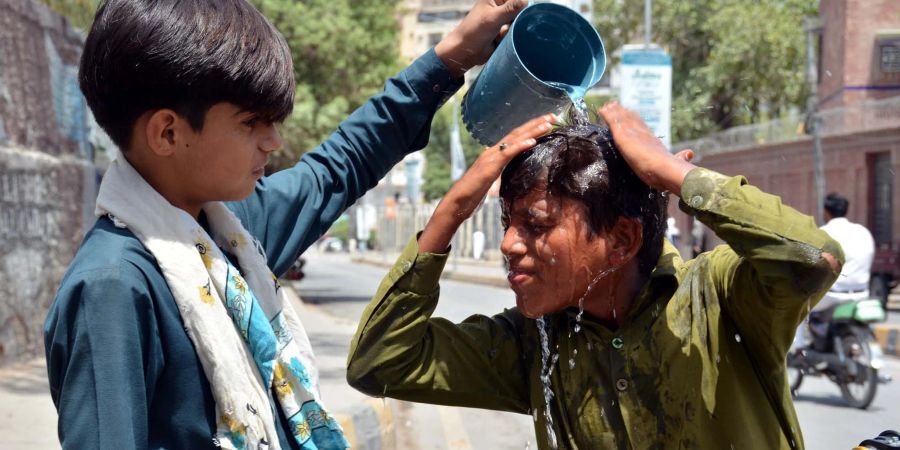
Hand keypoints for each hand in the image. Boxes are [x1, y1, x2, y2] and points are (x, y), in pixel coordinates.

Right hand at [418, 114, 555, 252]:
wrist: (456, 203)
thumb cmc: (472, 195)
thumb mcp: (491, 182)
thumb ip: (499, 174)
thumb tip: (508, 174)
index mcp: (494, 154)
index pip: (515, 137)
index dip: (532, 129)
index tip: (547, 123)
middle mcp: (492, 151)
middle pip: (517, 133)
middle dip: (536, 123)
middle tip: (554, 115)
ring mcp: (490, 157)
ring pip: (515, 139)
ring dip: (533, 130)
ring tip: (548, 123)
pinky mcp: (490, 166)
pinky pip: (508, 153)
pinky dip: (521, 145)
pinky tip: (533, 141)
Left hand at [434, 0, 526, 77]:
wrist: (466, 53)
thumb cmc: (474, 32)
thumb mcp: (493, 18)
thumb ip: (510, 8)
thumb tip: (526, 1)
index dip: (520, 5)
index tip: (513, 16)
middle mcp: (499, 6)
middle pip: (519, 9)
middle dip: (515, 20)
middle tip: (503, 27)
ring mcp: (502, 19)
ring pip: (518, 22)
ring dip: (511, 30)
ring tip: (499, 35)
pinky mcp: (503, 32)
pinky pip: (514, 32)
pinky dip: (509, 36)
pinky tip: (499, 40)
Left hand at [598, 102, 695, 194]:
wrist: (666, 169)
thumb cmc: (671, 170)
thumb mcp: (675, 162)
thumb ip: (681, 157)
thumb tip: (691, 153)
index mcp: (653, 140)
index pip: (642, 127)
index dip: (635, 119)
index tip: (630, 112)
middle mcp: (643, 134)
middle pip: (631, 120)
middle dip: (623, 113)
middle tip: (615, 105)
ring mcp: (633, 134)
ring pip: (621, 119)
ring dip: (613, 112)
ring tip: (607, 106)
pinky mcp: (623, 136)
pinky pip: (613, 123)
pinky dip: (607, 116)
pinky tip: (601, 110)